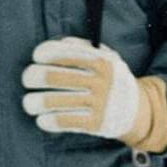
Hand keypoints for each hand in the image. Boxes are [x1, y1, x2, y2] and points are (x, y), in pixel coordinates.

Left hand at [21, 37, 166, 149]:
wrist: (139, 110)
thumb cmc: (111, 79)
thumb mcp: (106, 57)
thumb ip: (83, 48)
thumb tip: (58, 43)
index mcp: (100, 61)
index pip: (64, 53)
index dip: (44, 53)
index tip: (36, 58)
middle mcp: (99, 81)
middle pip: (53, 77)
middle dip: (32, 77)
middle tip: (27, 80)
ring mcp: (98, 103)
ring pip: (54, 101)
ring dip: (33, 102)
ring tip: (29, 103)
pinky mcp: (96, 123)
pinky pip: (65, 122)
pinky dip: (48, 121)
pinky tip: (42, 120)